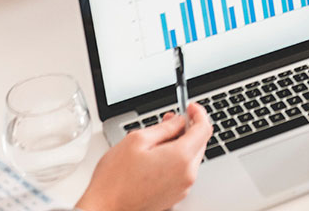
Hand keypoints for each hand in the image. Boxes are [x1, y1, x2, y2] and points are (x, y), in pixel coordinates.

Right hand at [77, 104, 211, 210]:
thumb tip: (179, 121)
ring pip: (191, 158)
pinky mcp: (174, 197)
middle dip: (187, 128)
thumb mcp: (137, 140)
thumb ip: (164, 127)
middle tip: (169, 120)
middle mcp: (186, 175)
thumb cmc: (115, 180)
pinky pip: (182, 172)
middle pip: (200, 143)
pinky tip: (157, 157)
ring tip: (157, 140)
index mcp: (181, 158)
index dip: (198, 113)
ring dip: (180, 145)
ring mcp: (182, 189)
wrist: (104, 210)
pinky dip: (175, 161)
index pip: (204, 129)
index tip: (191, 107)